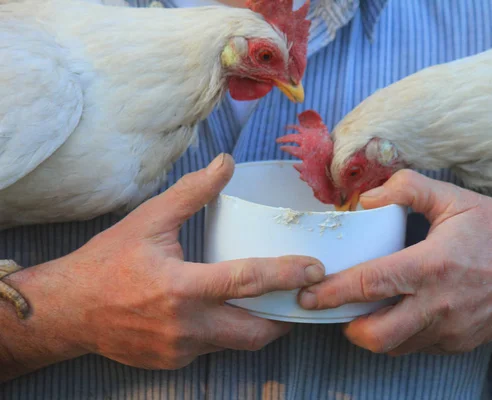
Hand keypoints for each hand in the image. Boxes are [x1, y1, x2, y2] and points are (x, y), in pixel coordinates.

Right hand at [6, 154, 323, 370]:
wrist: (68, 310)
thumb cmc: (108, 261)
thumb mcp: (149, 219)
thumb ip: (193, 193)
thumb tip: (226, 163)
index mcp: (181, 287)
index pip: (246, 281)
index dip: (285, 275)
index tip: (314, 269)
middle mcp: (185, 325)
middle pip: (254, 331)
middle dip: (284, 318)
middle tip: (300, 298)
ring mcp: (179, 350)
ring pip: (235, 343)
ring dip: (257, 326)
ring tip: (270, 305)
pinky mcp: (173, 362)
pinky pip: (212, 349)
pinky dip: (225, 332)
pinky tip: (222, 313)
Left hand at [298, 170, 491, 355]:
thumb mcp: (456, 199)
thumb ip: (407, 188)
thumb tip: (365, 199)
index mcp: (433, 266)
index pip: (371, 283)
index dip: (333, 291)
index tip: (307, 294)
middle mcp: (439, 305)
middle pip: (376, 333)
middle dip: (344, 326)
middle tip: (328, 308)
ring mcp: (448, 330)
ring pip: (393, 346)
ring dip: (368, 332)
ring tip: (358, 310)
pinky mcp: (456, 344)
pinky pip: (414, 346)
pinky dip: (395, 334)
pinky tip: (394, 313)